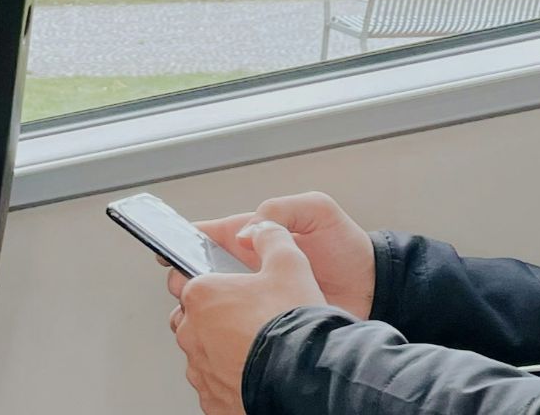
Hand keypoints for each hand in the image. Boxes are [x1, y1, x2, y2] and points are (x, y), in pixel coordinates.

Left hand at [168, 221, 327, 414]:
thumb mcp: (290, 263)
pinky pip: (215, 385)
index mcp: (201, 295)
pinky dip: (231, 379)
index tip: (230, 288)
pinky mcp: (212, 399)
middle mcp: (192, 333)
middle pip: (192, 319)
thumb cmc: (292, 323)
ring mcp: (200, 370)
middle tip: (247, 318)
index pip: (187, 281)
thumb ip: (271, 237)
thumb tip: (262, 228)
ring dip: (221, 350)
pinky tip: (255, 373)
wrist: (304, 377)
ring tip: (257, 348)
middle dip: (213, 318)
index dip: (211, 282)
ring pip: (203, 354)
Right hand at [196, 192, 374, 318]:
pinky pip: (237, 326)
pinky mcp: (268, 321)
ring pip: (215, 302)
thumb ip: (283, 209)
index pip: (210, 236)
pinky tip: (225, 331)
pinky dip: (225, 329)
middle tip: (188, 284)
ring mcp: (258, 296)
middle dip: (187, 278)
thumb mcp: (318, 211)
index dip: (184, 240)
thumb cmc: (348, 248)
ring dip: (203, 306)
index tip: (166, 249)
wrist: (374, 288)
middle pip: (203, 272)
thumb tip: (248, 230)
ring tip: (204, 309)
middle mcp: (251, 267)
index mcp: (255, 236)